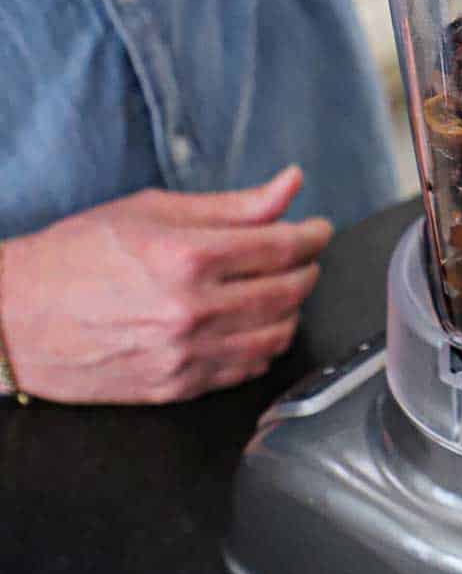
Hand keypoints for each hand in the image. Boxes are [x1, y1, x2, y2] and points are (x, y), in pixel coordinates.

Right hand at [1, 166, 331, 403]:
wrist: (15, 319)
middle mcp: (192, 310)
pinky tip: (257, 325)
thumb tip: (290, 185)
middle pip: (288, 290)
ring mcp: (186, 355)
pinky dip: (265, 345)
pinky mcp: (176, 388)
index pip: (283, 246)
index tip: (319, 229)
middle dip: (307, 268)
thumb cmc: (78, 255)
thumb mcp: (154, 210)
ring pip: (277, 334)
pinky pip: (247, 369)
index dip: (313, 235)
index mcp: (188, 257)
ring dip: (292, 308)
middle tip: (303, 255)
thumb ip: (232, 204)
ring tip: (282, 288)